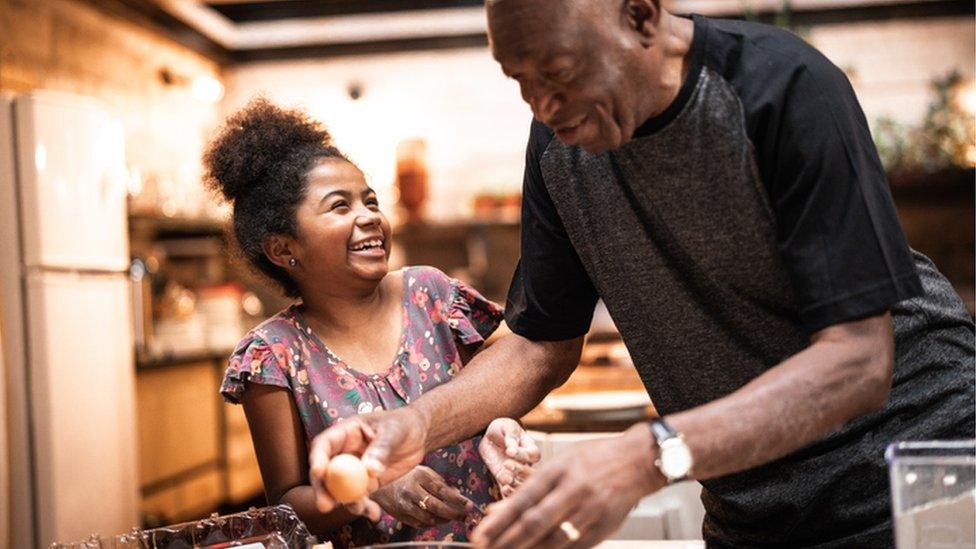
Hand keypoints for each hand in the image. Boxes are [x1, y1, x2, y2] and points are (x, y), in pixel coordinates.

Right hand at [309, 408, 427, 514]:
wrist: (419, 436)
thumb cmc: (404, 424)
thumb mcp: (394, 432)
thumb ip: (381, 448)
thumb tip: (370, 469)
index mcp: (346, 433)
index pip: (324, 444)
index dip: (317, 458)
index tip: (318, 472)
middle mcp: (345, 452)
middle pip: (326, 472)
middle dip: (323, 489)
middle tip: (325, 505)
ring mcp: (354, 470)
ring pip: (340, 489)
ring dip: (346, 502)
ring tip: (362, 509)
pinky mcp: (366, 483)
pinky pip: (359, 498)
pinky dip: (364, 507)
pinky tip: (374, 513)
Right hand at [373, 465, 475, 526]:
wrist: (379, 484)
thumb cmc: (406, 476)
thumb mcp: (423, 472)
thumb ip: (440, 482)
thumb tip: (457, 494)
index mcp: (419, 476)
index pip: (442, 490)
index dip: (457, 499)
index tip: (469, 505)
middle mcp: (411, 491)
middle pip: (436, 507)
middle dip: (454, 513)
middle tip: (465, 515)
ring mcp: (404, 505)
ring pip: (429, 518)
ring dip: (444, 520)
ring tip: (454, 517)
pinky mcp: (400, 516)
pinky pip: (420, 524)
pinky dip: (432, 523)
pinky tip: (439, 519)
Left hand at [471, 424, 664, 548]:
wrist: (640, 460)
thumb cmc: (594, 459)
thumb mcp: (562, 462)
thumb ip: (532, 486)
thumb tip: (498, 509)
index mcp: (560, 469)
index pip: (523, 499)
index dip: (500, 520)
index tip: (480, 534)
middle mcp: (574, 490)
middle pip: (535, 522)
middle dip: (507, 540)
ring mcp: (591, 510)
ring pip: (554, 539)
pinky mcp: (605, 526)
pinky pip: (574, 546)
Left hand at [478, 418, 539, 496]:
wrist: (491, 436)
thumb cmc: (502, 428)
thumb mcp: (506, 427)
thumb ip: (510, 437)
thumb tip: (511, 449)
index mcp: (530, 448)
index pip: (532, 454)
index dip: (522, 454)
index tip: (509, 450)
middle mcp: (526, 463)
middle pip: (530, 472)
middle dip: (520, 470)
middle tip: (506, 464)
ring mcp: (516, 473)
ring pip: (522, 483)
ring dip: (515, 484)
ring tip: (505, 480)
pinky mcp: (504, 479)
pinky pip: (510, 490)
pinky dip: (508, 493)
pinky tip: (504, 490)